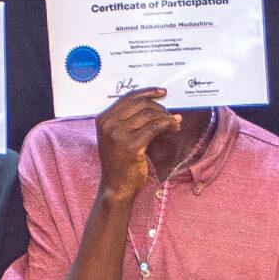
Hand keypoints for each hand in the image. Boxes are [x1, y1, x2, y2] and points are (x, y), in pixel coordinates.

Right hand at [94, 89, 176, 204]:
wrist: (116, 186)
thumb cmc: (120, 162)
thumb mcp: (117, 137)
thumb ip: (127, 120)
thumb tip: (154, 104)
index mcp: (103, 119)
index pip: (128, 98)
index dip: (147, 92)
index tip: (162, 92)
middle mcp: (108, 124)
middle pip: (140, 104)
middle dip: (159, 107)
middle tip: (171, 114)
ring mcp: (118, 135)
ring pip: (149, 115)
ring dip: (166, 116)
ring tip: (175, 122)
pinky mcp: (131, 145)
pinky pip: (155, 127)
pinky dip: (167, 124)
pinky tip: (174, 126)